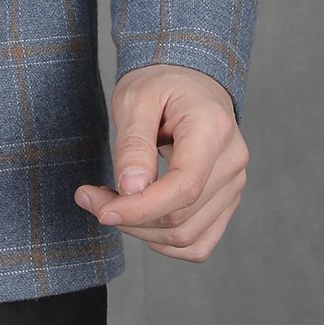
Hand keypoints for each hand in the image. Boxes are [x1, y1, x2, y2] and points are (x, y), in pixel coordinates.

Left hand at [74, 64, 247, 261]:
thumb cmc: (160, 84)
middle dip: (130, 218)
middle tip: (90, 197)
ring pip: (187, 237)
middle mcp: (232, 160)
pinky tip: (139, 218)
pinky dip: (163, 240)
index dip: (141, 208)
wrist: (187, 81)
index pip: (184, 187)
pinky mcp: (225, 201)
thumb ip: (134, 143)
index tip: (101, 210)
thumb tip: (131, 188)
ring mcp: (233, 184)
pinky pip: (198, 243)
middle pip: (182, 217)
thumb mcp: (135, 98)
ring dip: (142, 231)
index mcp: (213, 128)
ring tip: (111, 202)